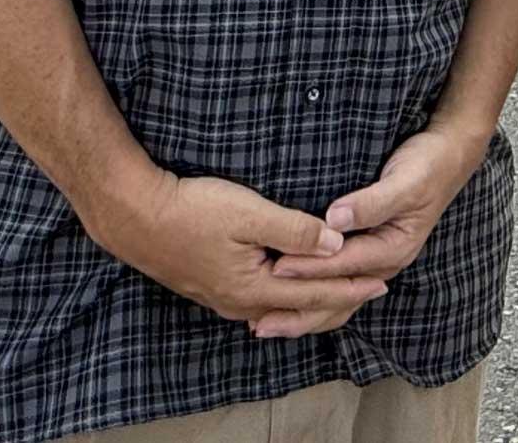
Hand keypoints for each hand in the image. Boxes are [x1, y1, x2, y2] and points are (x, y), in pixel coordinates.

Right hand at [93, 171, 387, 336]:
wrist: (134, 216)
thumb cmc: (191, 209)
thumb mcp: (248, 213)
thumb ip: (294, 230)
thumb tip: (335, 244)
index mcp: (254, 289)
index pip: (315, 293)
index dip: (351, 287)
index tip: (382, 282)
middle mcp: (240, 303)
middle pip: (300, 308)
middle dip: (338, 300)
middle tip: (372, 291)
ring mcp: (223, 298)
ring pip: (280, 306)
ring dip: (312, 299)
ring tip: (339, 293)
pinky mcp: (212, 286)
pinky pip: (261, 299)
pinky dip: (286, 295)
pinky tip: (289, 289)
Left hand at [265, 124, 489, 314]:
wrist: (447, 157)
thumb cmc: (426, 166)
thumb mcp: (403, 181)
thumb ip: (370, 202)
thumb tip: (334, 219)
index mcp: (392, 249)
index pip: (342, 264)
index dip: (308, 268)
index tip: (275, 270)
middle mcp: (383, 265)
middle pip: (336, 298)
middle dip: (298, 312)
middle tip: (259, 323)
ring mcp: (375, 263)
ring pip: (335, 300)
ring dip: (301, 314)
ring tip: (265, 325)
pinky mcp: (367, 255)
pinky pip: (337, 287)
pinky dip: (312, 299)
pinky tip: (289, 303)